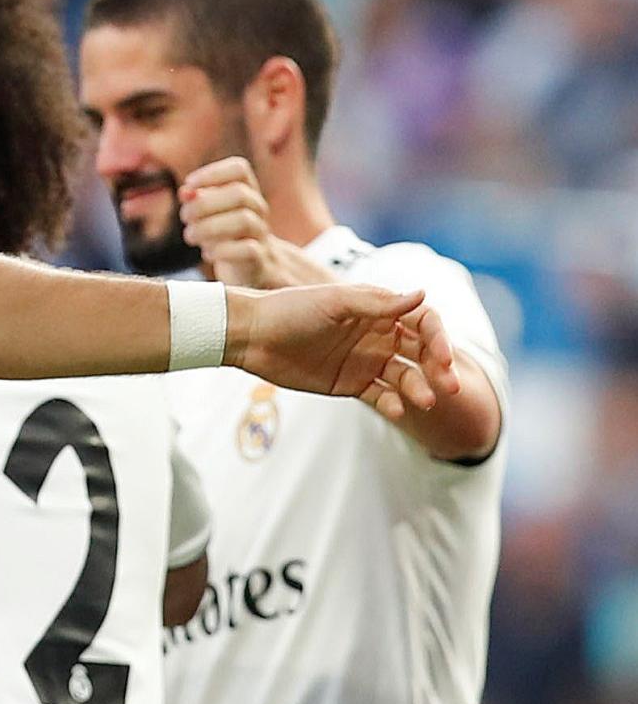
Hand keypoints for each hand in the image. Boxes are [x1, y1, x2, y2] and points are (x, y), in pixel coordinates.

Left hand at [180, 157, 325, 288]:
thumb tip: (185, 192)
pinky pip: (248, 249)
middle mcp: (258, 209)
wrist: (252, 267)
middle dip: (204, 204)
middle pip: (239, 194)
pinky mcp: (259, 258)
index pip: (239, 169)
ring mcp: (261, 233)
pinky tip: (207, 253)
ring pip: (244, 220)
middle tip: (184, 217)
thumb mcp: (208, 214)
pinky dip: (222, 250)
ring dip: (209, 227)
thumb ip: (196, 200)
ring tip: (190, 236)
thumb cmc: (224, 235)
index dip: (212, 173)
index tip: (188, 186)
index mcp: (247, 191)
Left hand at [230, 285, 460, 420]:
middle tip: (450, 386)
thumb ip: (377, 303)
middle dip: (439, 367)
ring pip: (405, 376)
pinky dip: (392, 402)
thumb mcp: (335, 302)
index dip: (439, 338)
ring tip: (425, 401)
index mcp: (378, 309)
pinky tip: (397, 409)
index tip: (443, 358)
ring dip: (419, 387)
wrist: (253, 336)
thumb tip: (422, 294)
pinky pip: (381, 395)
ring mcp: (366, 359)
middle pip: (421, 351)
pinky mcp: (351, 383)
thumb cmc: (291, 310)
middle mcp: (378, 333)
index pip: (424, 322)